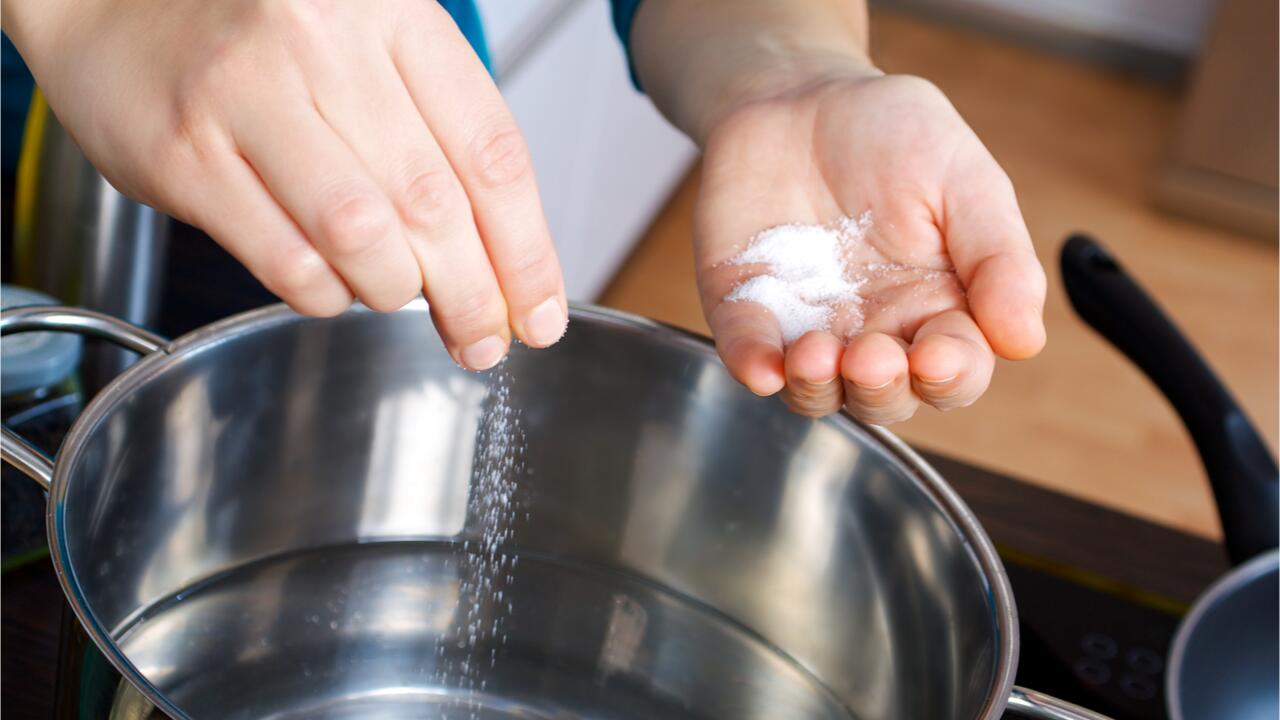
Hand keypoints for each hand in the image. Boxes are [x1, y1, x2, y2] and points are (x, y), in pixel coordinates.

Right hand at [6, 0, 566, 368]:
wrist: (108, 1)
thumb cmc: (254, 33)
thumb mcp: (364, 47)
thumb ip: (433, 133)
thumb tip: (503, 262)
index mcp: (390, 11)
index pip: (491, 152)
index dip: (527, 250)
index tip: (540, 313)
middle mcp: (323, 40)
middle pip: (434, 202)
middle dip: (473, 293)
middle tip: (484, 338)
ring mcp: (247, 94)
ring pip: (363, 235)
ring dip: (396, 293)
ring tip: (402, 300)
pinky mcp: (185, 152)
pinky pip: (284, 259)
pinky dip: (324, 294)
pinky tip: (333, 288)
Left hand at [695, 71, 1046, 422]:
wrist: (800, 95)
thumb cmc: (892, 134)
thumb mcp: (964, 177)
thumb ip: (998, 256)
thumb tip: (1024, 340)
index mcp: (938, 307)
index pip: (955, 371)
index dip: (950, 375)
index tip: (937, 355)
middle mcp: (874, 330)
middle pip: (884, 397)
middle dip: (879, 389)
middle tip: (870, 355)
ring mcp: (807, 326)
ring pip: (816, 393)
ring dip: (816, 388)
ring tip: (814, 354)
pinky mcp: (746, 309)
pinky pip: (747, 353)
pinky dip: (752, 366)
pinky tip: (761, 367)